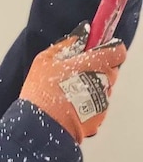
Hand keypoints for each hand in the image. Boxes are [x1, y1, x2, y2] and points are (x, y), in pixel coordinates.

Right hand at [19, 23, 126, 143]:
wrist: (43, 126)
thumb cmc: (43, 92)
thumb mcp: (46, 59)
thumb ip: (67, 44)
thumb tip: (81, 35)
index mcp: (96, 63)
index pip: (117, 51)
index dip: (107, 49)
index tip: (95, 50)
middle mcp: (105, 82)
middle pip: (110, 70)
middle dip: (96, 70)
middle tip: (75, 74)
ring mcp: (103, 101)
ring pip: (103, 89)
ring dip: (91, 88)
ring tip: (69, 93)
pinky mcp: (99, 118)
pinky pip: (97, 106)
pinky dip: (87, 104)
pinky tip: (70, 106)